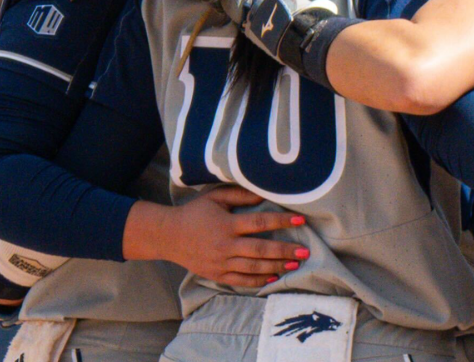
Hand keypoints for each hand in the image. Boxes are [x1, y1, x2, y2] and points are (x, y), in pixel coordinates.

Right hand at [124, 186, 307, 286]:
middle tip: (305, 251)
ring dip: (276, 266)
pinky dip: (258, 281)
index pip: (259, 223)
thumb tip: (265, 193)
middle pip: (260, 250)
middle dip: (284, 251)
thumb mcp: (216, 197)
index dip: (281, 221)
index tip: (300, 219)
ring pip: (253, 268)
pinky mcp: (216, 275)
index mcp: (226, 224)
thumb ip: (241, 195)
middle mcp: (224, 245)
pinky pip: (241, 281)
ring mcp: (220, 263)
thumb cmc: (195, 213)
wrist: (168, 236)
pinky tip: (274, 277)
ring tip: (295, 264)